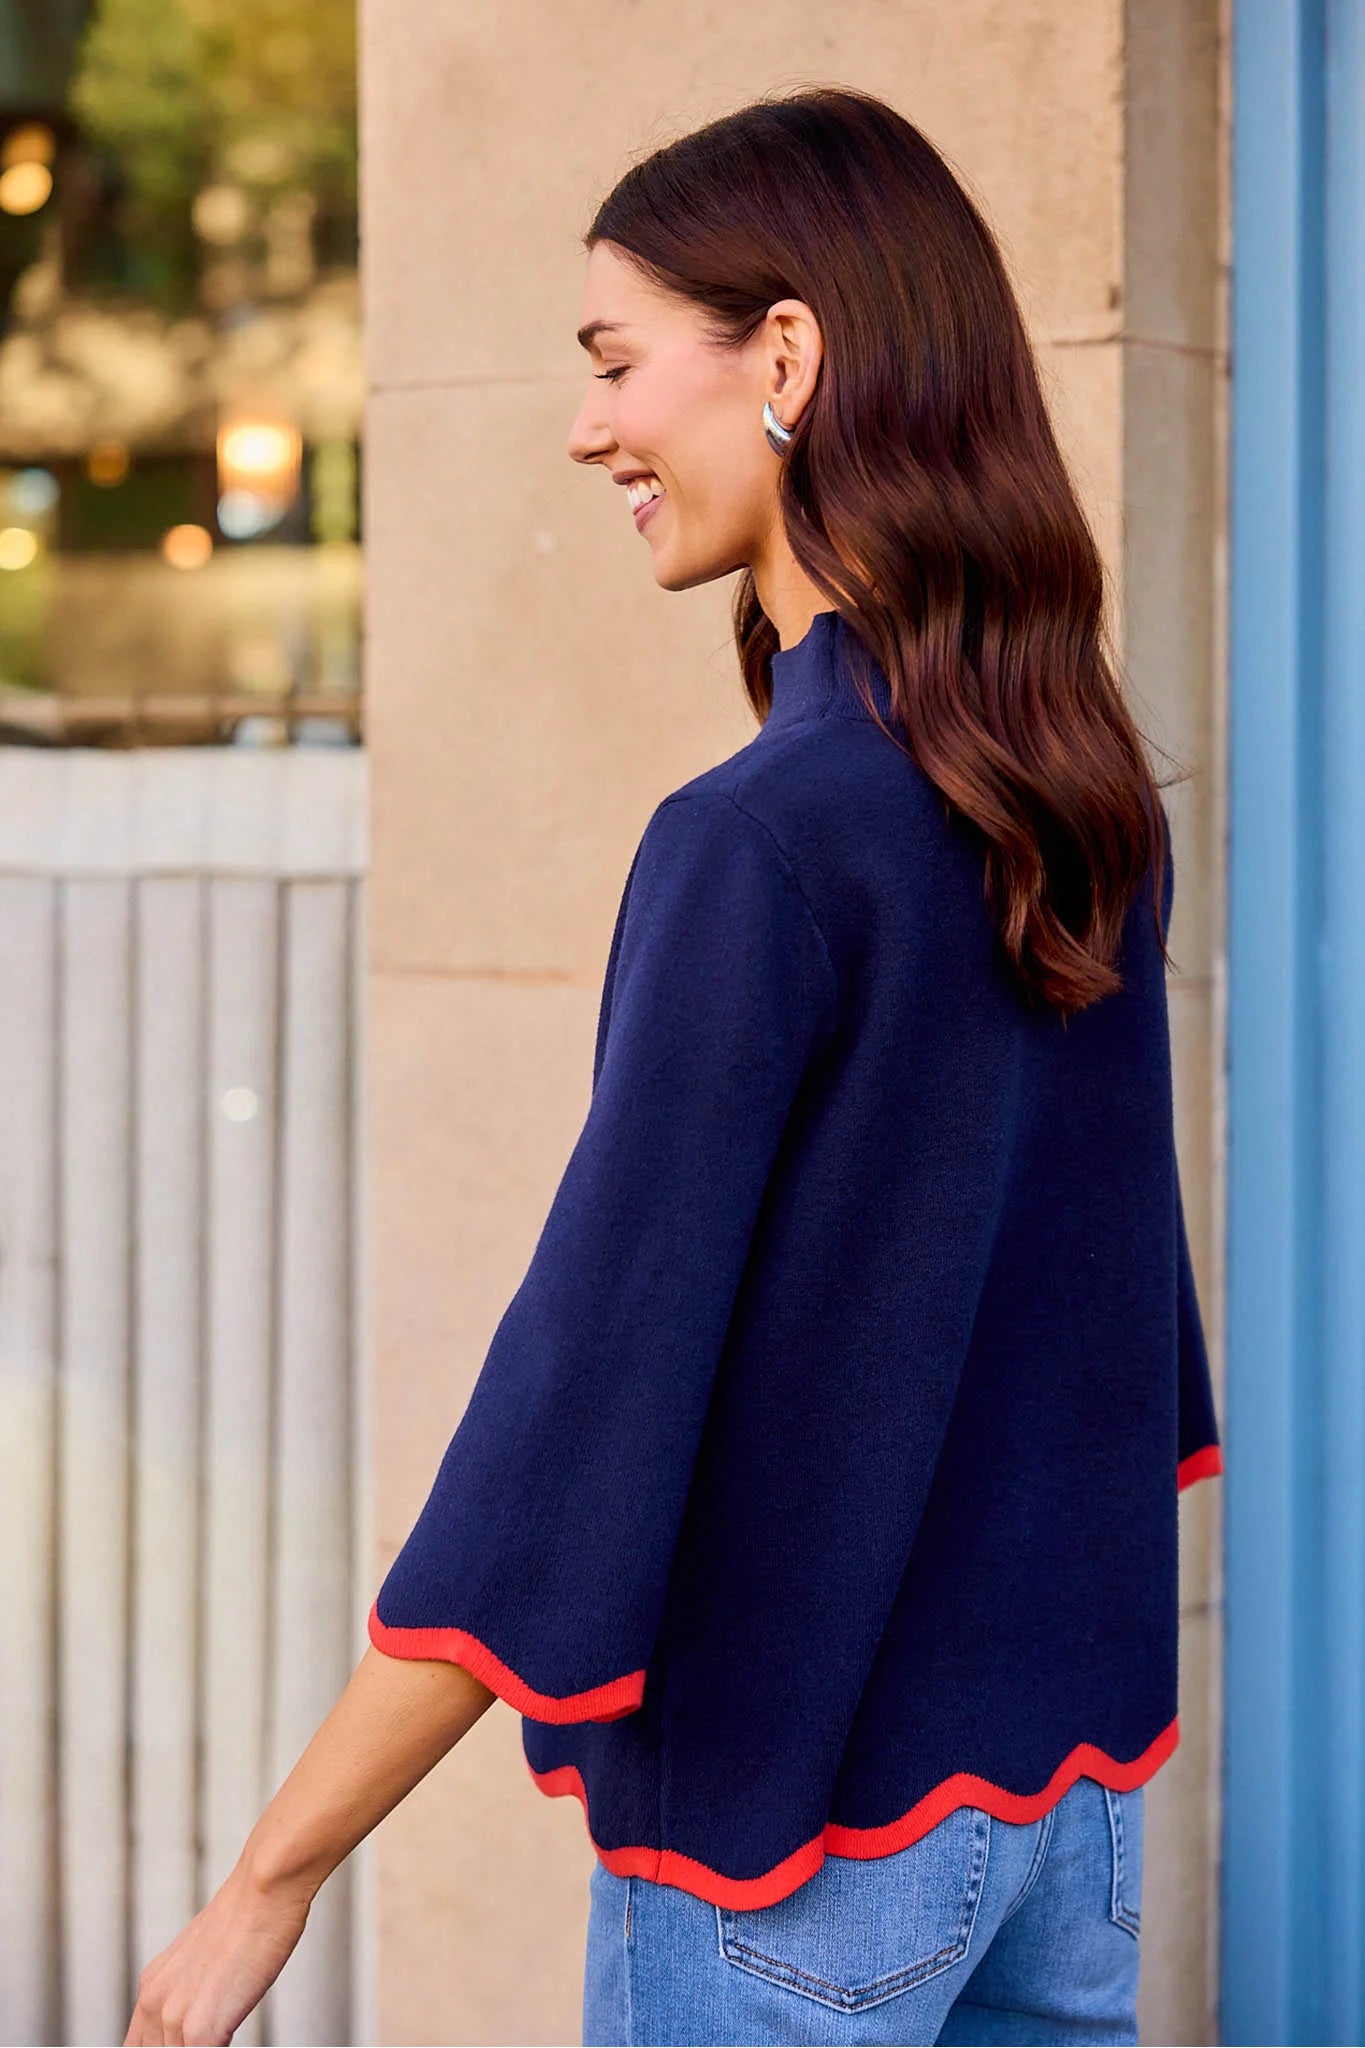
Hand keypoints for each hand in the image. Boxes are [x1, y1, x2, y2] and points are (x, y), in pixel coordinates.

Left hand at [123, 1858, 314, 2045]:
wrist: (265, 1890)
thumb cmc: (250, 1917)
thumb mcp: (206, 1960)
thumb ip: (194, 1994)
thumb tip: (208, 2013)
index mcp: (152, 1988)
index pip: (141, 2046)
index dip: (168, 2045)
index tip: (190, 2036)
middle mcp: (153, 2004)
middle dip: (189, 2044)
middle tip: (217, 2032)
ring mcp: (173, 2019)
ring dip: (208, 2045)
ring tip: (228, 2028)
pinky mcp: (200, 2031)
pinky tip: (235, 2035)